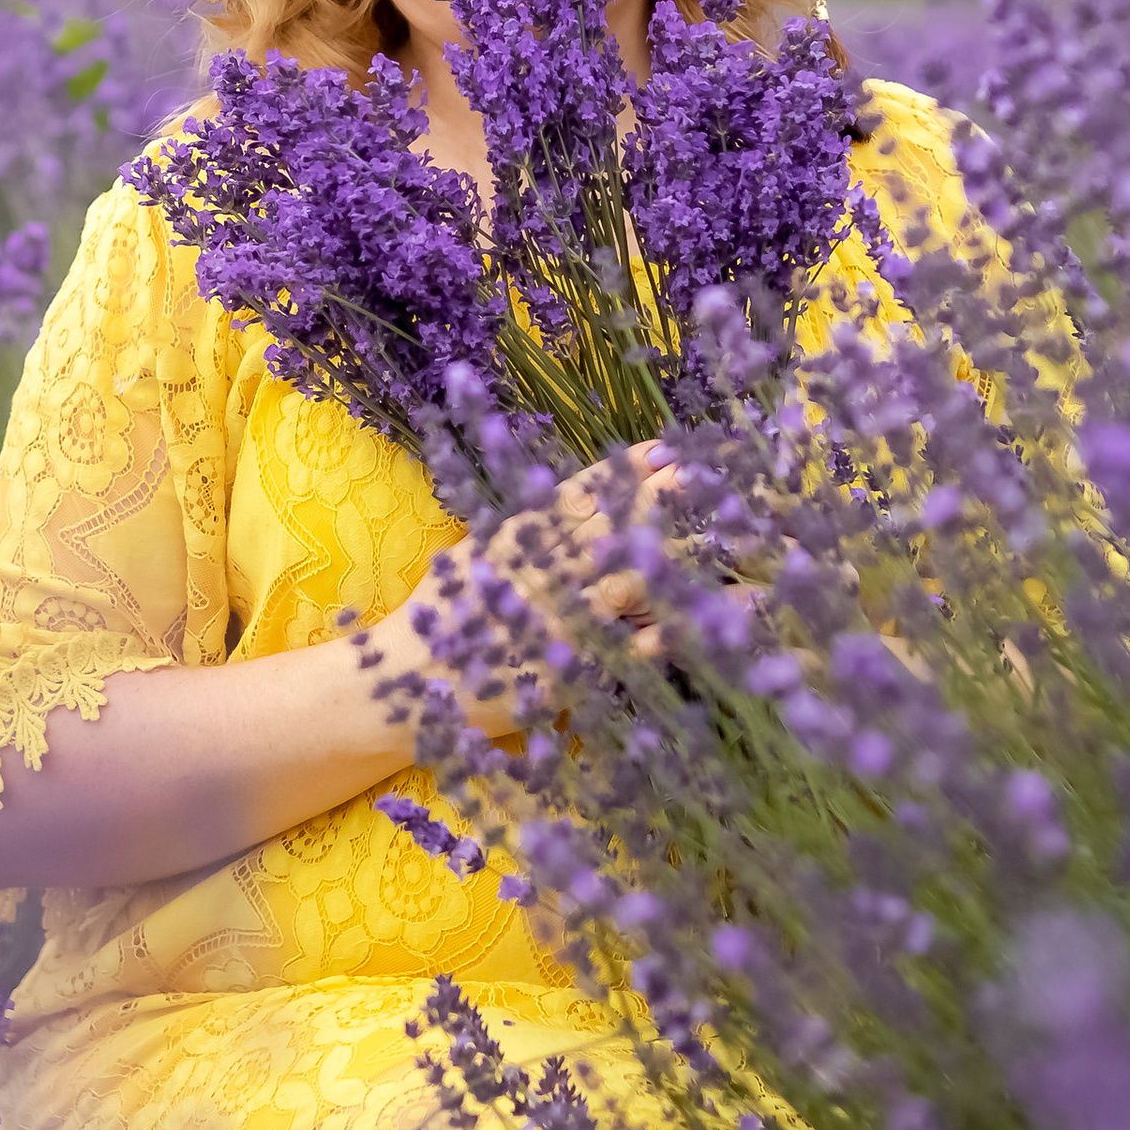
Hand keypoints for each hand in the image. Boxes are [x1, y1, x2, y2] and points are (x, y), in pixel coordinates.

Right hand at [381, 443, 754, 738]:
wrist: (403, 682)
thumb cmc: (443, 619)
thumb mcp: (478, 558)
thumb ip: (526, 532)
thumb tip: (578, 501)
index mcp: (519, 537)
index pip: (582, 494)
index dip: (627, 470)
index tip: (667, 447)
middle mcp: (541, 571)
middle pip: (614, 527)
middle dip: (663, 500)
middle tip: (709, 474)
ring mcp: (556, 620)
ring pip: (628, 581)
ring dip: (676, 557)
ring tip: (726, 538)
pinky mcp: (565, 670)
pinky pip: (622, 648)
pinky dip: (661, 632)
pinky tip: (697, 617)